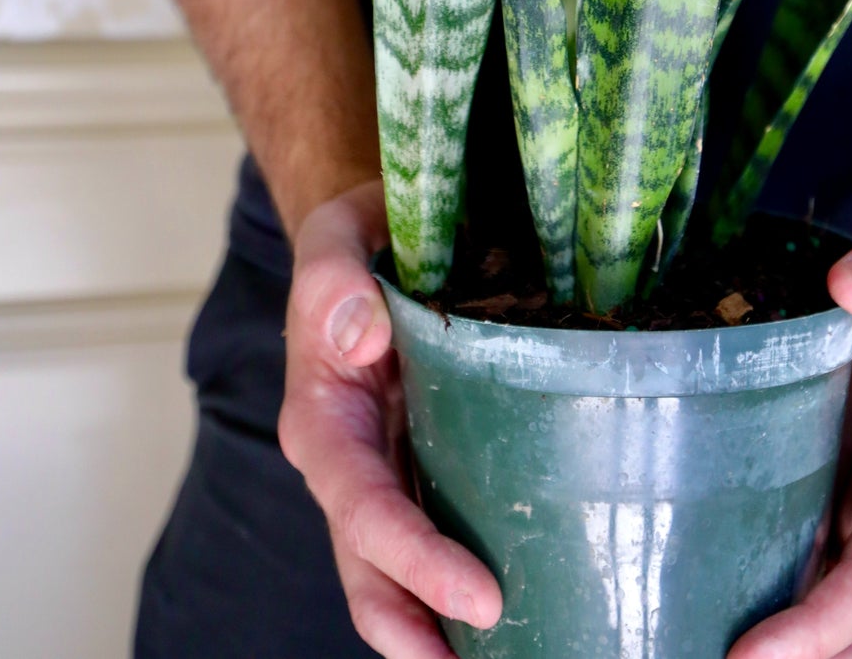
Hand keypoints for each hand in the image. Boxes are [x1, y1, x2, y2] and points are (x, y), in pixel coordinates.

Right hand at [278, 181, 502, 656]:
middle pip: (373, 571)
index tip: (481, 596)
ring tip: (514, 656)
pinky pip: (445, 530)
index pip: (365, 509)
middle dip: (421, 630)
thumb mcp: (339, 236)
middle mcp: (352, 464)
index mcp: (323, 421)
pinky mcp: (431, 464)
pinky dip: (467, 578)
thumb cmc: (363, 238)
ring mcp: (391, 471)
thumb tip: (359, 335)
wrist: (384, 235)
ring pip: (403, 572)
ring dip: (443, 626)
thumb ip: (332, 276)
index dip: (416, 561)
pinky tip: (529, 604)